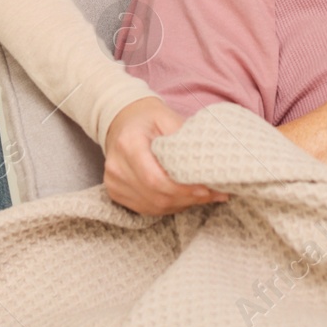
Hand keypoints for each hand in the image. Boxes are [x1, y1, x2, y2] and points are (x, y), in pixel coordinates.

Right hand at [102, 96, 229, 214]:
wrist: (122, 121)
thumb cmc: (147, 118)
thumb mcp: (167, 117)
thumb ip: (185, 139)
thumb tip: (209, 163)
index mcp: (128, 144)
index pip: (155, 179)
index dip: (181, 189)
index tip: (205, 189)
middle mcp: (117, 166)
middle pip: (156, 196)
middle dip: (187, 198)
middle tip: (213, 193)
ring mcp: (113, 182)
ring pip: (153, 206)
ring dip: (181, 204)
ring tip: (204, 195)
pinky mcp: (115, 193)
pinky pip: (147, 208)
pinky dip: (169, 206)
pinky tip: (185, 198)